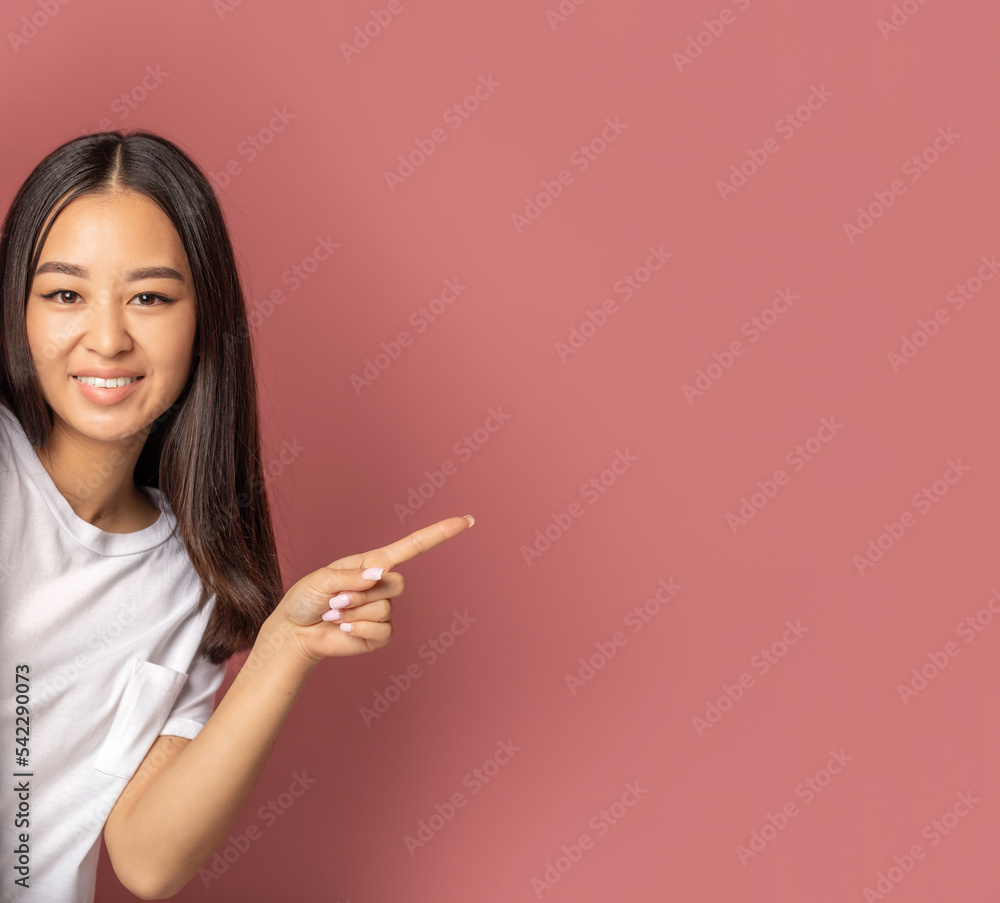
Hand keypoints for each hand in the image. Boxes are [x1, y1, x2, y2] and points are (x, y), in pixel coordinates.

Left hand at [265, 515, 474, 664]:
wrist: (295, 632)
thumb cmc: (306, 598)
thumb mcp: (322, 578)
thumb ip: (351, 575)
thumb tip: (380, 575)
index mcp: (373, 563)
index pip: (414, 546)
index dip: (440, 533)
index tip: (466, 521)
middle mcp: (382, 585)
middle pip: (397, 585)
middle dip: (362, 593)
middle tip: (336, 599)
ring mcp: (383, 611)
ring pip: (385, 609)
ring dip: (354, 613)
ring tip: (334, 614)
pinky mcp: (379, 635)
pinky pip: (382, 632)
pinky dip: (358, 630)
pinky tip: (343, 629)